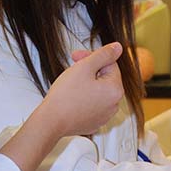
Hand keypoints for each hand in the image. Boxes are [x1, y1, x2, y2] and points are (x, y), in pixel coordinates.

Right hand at [0, 42, 123, 170]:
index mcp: (115, 90)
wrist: (51, 121)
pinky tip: (71, 97)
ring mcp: (104, 116)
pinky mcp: (94, 123)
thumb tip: (118, 48)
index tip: (76, 57)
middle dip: (90, 70)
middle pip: (105, 78)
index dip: (92, 57)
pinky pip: (93, 105)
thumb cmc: (65, 95)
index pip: (109, 64)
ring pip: (98, 91)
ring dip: (87, 83)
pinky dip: (84, 98)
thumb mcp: (85, 67)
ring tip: (71, 84)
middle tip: (72, 69)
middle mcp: (114, 105)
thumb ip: (104, 54)